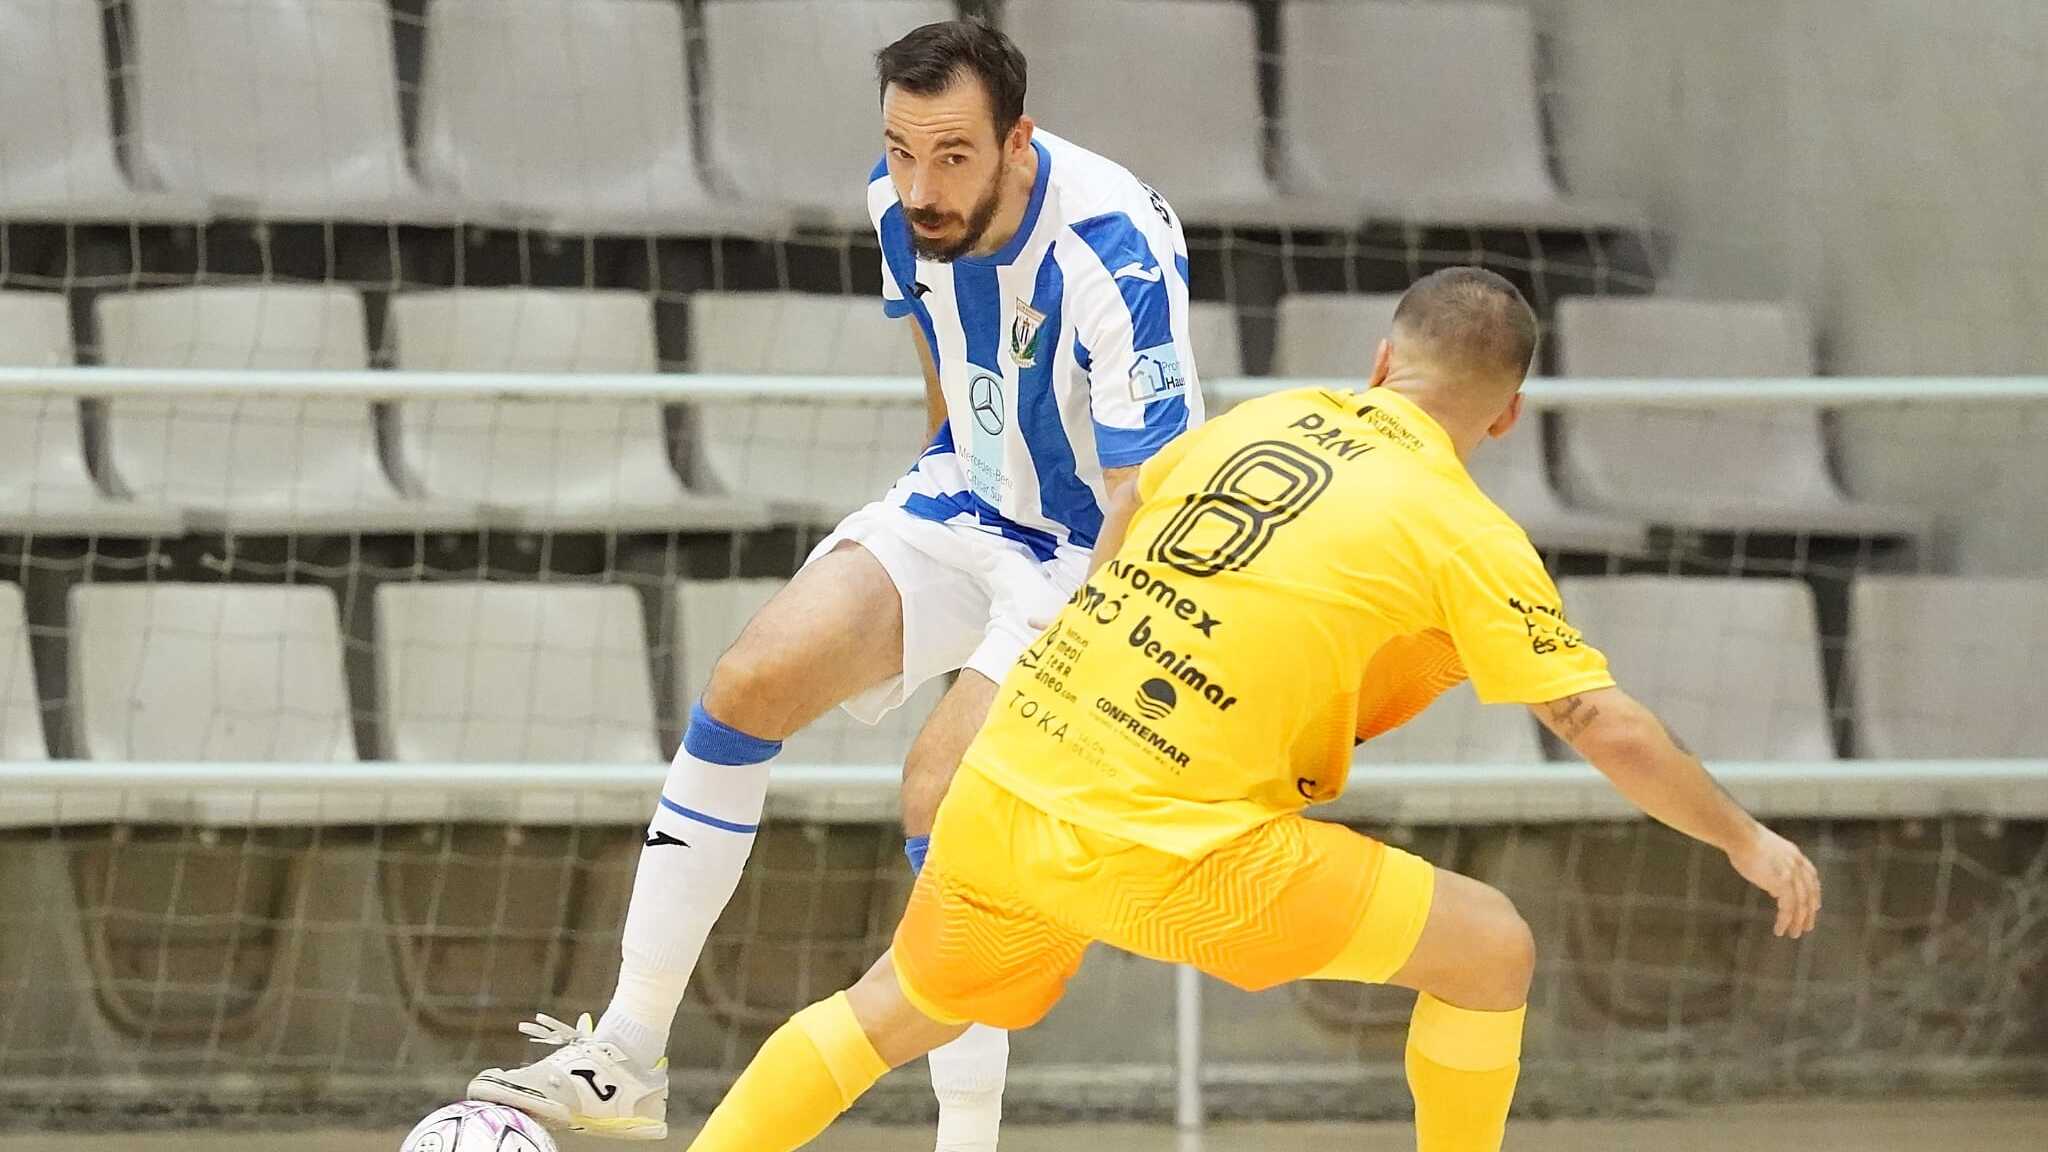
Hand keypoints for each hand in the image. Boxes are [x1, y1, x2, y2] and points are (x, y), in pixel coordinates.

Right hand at [1726, 823, 1820, 938]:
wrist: (1740, 836)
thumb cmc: (1743, 841)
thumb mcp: (1765, 854)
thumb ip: (1774, 870)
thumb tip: (1774, 890)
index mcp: (1795, 855)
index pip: (1812, 878)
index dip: (1814, 894)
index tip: (1814, 906)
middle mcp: (1798, 865)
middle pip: (1810, 894)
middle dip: (1809, 913)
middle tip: (1807, 927)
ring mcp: (1792, 874)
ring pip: (1801, 904)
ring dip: (1798, 921)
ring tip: (1794, 934)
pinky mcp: (1783, 883)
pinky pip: (1788, 908)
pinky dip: (1785, 921)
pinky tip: (1779, 929)